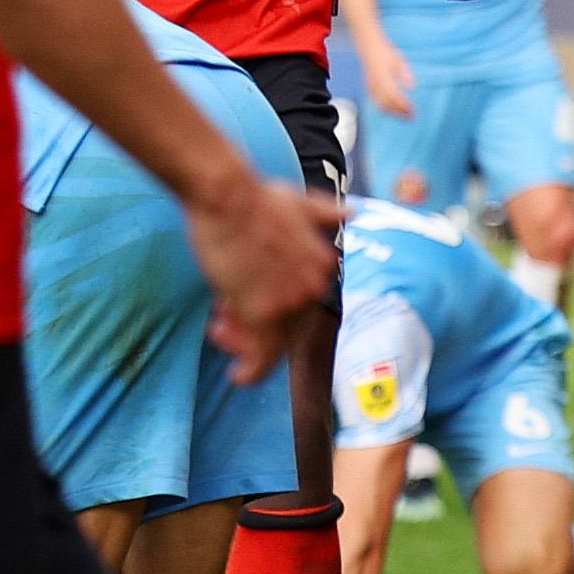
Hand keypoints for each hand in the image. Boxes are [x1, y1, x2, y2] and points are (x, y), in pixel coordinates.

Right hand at [186, 172, 342, 384]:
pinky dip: (250, 371)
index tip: (242, 304)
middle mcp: (312, 287)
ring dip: (241, 342)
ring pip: (268, 343)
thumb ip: (327, 214)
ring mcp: (288, 302)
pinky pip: (260, 356)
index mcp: (323, 265)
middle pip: (287, 328)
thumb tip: (355, 211)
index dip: (273, 311)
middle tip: (224, 320)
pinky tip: (237, 378)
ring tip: (218, 330)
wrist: (227, 195)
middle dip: (253, 328)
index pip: (303, 307)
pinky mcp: (260, 312)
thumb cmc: (254, 197)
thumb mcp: (301, 203)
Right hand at [360, 33, 417, 117]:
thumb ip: (405, 73)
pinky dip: (387, 109)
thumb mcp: (399, 60)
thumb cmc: (386, 53)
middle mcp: (375, 84)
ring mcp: (370, 87)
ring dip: (394, 112)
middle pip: (387, 104)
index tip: (413, 110)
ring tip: (405, 115)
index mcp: (383, 77)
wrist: (369, 47)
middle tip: (411, 116)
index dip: (403, 105)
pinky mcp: (369, 88)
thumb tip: (413, 87)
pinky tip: (396, 110)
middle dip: (399, 112)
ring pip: (381, 105)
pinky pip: (377, 102)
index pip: (393, 96)